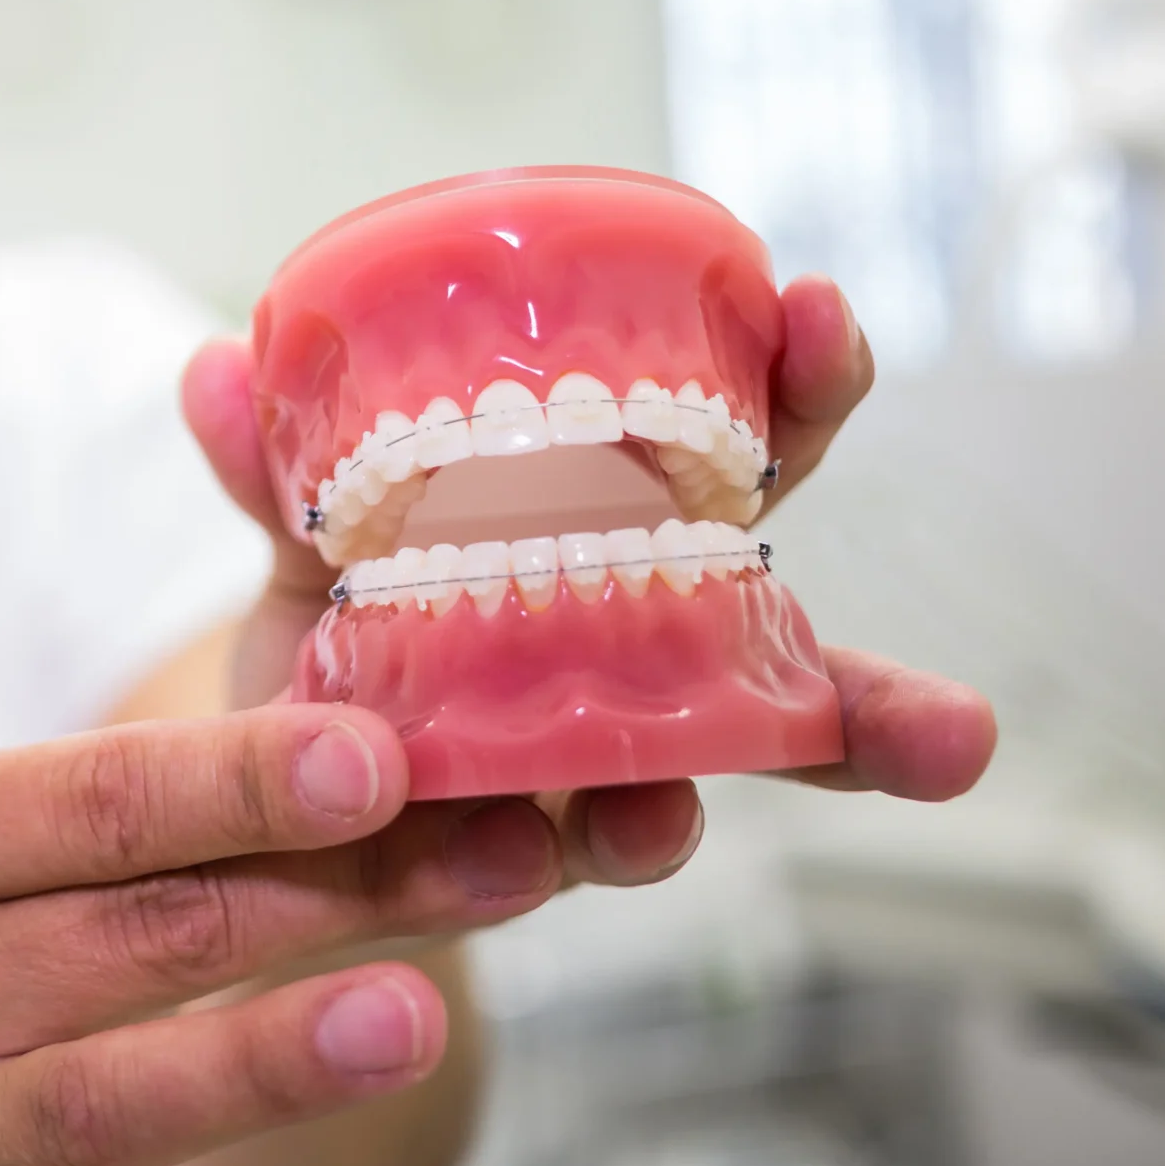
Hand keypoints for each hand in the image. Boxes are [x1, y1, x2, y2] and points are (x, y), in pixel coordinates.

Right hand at [0, 707, 565, 1165]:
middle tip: (489, 849)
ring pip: (123, 1090)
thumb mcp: (45, 859)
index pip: (90, 796)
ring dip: (282, 1052)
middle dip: (335, 887)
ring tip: (417, 1016)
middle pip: (140, 928)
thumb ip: (183, 805)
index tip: (381, 754)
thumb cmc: (5, 952)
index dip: (241, 778)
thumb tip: (401, 751)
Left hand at [176, 272, 997, 889]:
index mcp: (623, 526)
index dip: (797, 381)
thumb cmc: (335, 614)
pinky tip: (561, 843)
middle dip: (874, 696)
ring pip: (693, 787)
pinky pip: (551, 854)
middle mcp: (642, 648)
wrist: (262, 767)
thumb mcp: (303, 531)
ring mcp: (593, 758)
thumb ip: (271, 468)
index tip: (819, 311)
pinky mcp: (512, 847)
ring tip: (667, 816)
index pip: (741, 445)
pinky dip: (557, 846)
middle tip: (949, 732)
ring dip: (698, 816)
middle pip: (776, 655)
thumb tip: (215, 365)